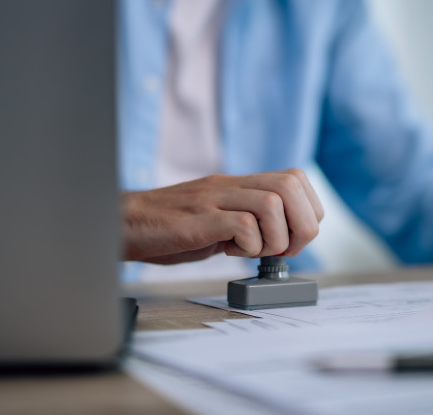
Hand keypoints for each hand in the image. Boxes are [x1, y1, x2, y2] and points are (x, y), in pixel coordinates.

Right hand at [122, 168, 324, 264]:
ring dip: (275, 238)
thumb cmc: (171, 227)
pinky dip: (249, 246)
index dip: (307, 210)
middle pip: (290, 185)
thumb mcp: (218, 219)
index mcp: (239, 184)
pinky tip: (230, 251)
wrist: (125, 223)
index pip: (296, 179)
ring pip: (271, 203)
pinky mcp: (198, 220)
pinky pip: (241, 225)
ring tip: (256, 252)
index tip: (294, 239)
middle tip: (284, 250)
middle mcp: (230, 185)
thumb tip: (283, 241)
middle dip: (301, 225)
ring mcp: (214, 199)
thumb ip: (248, 222)